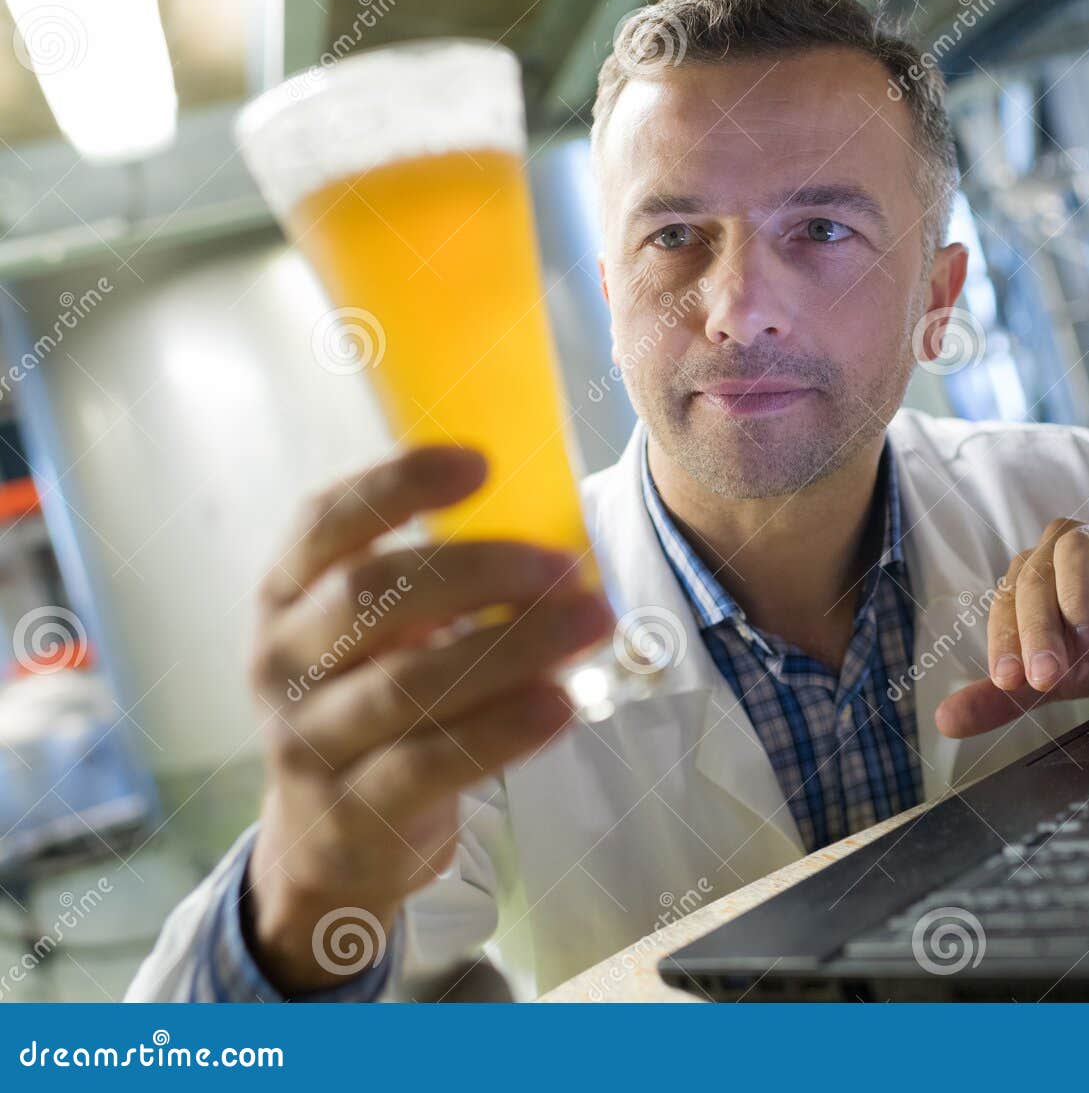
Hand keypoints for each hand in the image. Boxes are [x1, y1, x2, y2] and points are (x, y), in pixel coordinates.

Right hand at [242, 445, 612, 994]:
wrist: (328, 845)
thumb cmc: (373, 705)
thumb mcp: (377, 637)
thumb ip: (431, 584)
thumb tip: (549, 535)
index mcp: (285, 596)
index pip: (326, 522)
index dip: (397, 484)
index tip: (479, 461)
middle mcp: (281, 661)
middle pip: (369, 596)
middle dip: (477, 570)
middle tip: (564, 565)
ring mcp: (306, 741)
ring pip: (408, 685)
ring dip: (512, 648)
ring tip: (591, 622)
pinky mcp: (350, 812)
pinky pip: (430, 764)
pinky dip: (503, 729)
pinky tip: (561, 704)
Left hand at [934, 519, 1088, 737]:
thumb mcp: (1064, 676)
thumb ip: (1009, 697)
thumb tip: (945, 721)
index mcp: (1031, 577)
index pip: (1005, 604)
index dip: (1005, 642)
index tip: (1009, 683)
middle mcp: (1059, 549)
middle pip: (1034, 577)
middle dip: (1038, 630)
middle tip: (1049, 676)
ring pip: (1075, 552)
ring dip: (1079, 601)